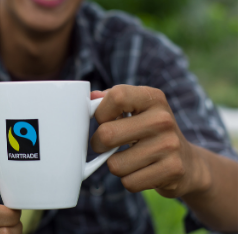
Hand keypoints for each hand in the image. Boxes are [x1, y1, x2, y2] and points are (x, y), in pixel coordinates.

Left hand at [90, 85, 210, 198]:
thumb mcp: (137, 109)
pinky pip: (129, 182)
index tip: (103, 120)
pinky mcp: (173, 170)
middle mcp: (163, 119)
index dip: (100, 112)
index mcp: (152, 97)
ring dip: (115, 165)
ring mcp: (170, 145)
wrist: (188, 162)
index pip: (116, 97)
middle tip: (105, 146)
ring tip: (129, 159)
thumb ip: (111, 101)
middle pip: (107, 134)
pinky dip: (129, 180)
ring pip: (115, 164)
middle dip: (98, 144)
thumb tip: (91, 97)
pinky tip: (141, 171)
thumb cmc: (150, 131)